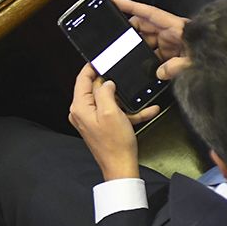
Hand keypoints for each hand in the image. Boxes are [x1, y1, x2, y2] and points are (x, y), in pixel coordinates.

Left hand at [68, 64, 157, 180]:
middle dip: (112, 84)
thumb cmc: (115, 144)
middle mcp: (82, 113)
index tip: (101, 58)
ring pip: (109, 100)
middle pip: (95, 88)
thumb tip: (105, 82)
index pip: (82, 79)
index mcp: (80, 107)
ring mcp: (92, 120)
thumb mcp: (111, 112)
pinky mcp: (102, 126)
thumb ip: (105, 91)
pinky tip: (146, 110)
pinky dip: (129, 111)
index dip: (92, 66)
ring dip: (125, 99)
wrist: (121, 167)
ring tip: (139, 97)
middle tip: (125, 77)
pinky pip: (115, 113)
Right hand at [113, 0, 191, 79]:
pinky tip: (144, 69)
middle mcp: (170, 32)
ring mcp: (170, 42)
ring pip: (148, 43)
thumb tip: (160, 72)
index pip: (148, 13)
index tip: (116, 1)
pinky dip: (149, 61)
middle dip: (131, 34)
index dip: (131, 6)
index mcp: (175, 27)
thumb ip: (177, 66)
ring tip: (130, 59)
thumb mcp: (196, 61)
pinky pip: (155, 55)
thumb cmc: (215, 52)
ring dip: (140, 51)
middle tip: (118, 41)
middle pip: (144, 28)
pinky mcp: (172, 53)